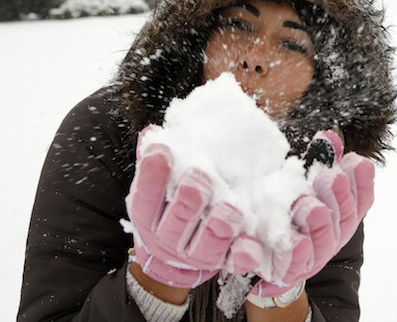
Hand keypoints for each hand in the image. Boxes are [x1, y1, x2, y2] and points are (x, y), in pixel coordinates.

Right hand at [125, 126, 244, 287]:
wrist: (171, 257)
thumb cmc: (167, 209)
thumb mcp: (155, 187)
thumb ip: (152, 161)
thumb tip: (152, 133)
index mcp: (149, 216)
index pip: (146, 197)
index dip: (152, 176)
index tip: (161, 152)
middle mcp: (168, 239)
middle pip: (177, 221)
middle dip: (189, 199)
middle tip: (200, 175)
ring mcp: (195, 255)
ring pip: (207, 245)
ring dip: (219, 226)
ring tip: (231, 207)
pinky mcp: (221, 263)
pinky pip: (234, 262)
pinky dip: (243, 253)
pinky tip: (250, 242)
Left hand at [246, 131, 375, 298]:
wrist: (259, 259)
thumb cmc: (286, 214)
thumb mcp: (303, 184)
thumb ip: (318, 162)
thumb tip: (328, 136)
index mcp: (339, 214)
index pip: (361, 199)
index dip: (362, 182)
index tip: (356, 161)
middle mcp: (332, 235)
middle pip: (345, 217)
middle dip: (340, 196)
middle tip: (330, 176)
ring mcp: (313, 256)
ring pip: (323, 240)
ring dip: (319, 221)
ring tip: (308, 205)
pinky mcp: (288, 272)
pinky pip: (295, 263)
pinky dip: (297, 250)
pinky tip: (296, 238)